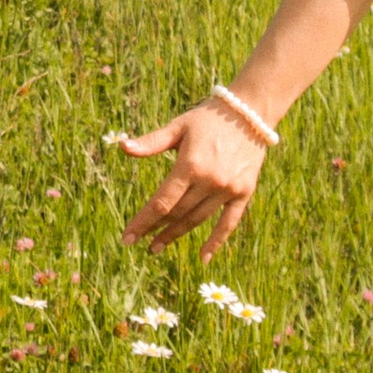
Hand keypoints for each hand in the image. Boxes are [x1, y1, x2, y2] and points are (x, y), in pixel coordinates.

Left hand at [119, 100, 267, 255]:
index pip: (161, 202)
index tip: (127, 237)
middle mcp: (209, 180)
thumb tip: (123, 147)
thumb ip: (151, 142)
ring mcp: (228, 189)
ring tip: (158, 247)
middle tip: (139, 243)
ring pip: (197, 219)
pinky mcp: (243, 193)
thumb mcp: (178, 127)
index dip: (142, 222)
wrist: (250, 113)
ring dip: (176, 235)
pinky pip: (228, 223)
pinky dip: (216, 241)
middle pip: (177, 213)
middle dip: (156, 229)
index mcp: (190, 165)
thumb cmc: (207, 119)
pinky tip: (203, 258)